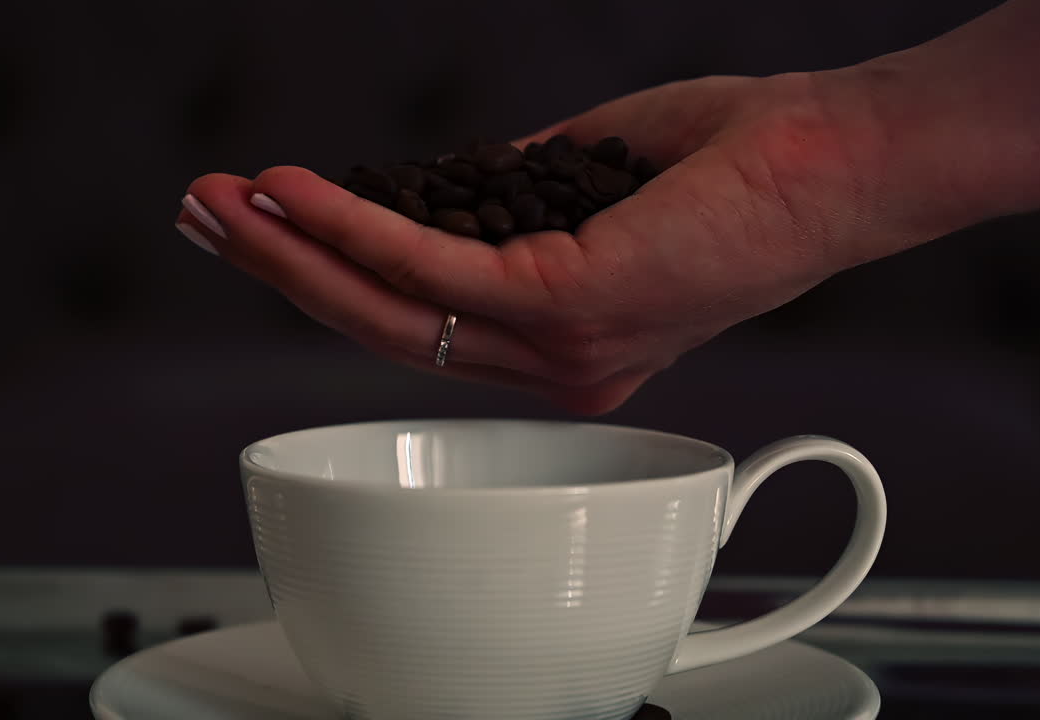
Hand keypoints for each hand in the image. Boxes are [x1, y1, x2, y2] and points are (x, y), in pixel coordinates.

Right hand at [177, 72, 880, 413]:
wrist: (836, 160)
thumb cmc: (733, 164)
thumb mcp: (594, 183)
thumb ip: (515, 199)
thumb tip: (446, 182)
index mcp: (565, 341)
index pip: (425, 320)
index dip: (334, 274)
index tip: (267, 223)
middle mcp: (558, 365)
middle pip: (388, 327)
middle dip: (284, 271)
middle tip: (204, 217)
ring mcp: (564, 348)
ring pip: (394, 311)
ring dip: (295, 253)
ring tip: (220, 204)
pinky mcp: (572, 305)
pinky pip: (436, 269)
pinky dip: (358, 227)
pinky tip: (296, 194)